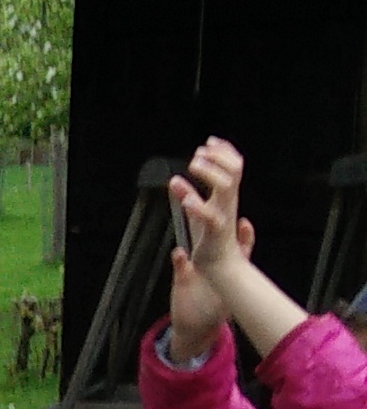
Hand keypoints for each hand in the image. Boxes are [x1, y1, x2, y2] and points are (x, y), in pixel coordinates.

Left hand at [170, 137, 250, 292]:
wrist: (222, 267)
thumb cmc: (211, 239)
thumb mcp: (198, 212)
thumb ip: (189, 194)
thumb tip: (174, 180)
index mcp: (227, 197)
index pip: (234, 167)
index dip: (224, 151)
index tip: (209, 142)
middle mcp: (228, 203)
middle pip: (233, 171)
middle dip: (217, 157)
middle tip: (199, 153)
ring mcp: (224, 216)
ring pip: (225, 188)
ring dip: (209, 173)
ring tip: (193, 165)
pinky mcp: (216, 232)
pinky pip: (211, 217)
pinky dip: (198, 206)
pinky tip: (185, 200)